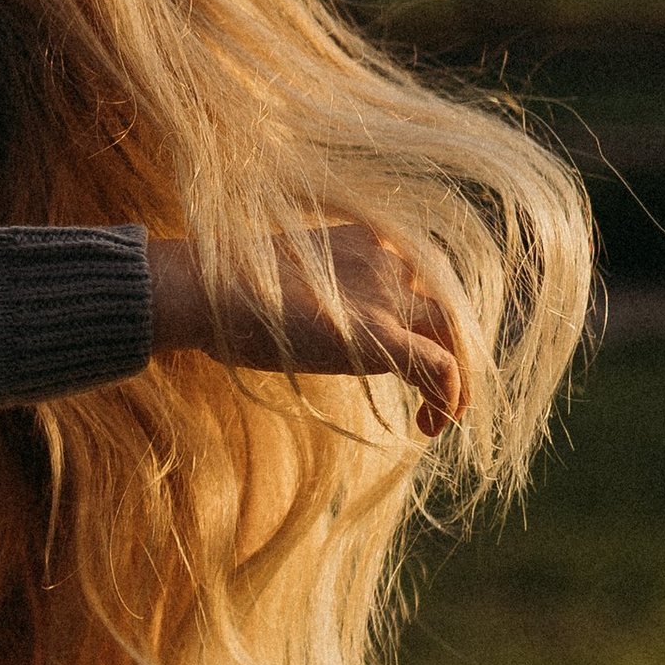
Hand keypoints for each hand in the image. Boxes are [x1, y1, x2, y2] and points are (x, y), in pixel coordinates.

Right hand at [148, 227, 466, 437]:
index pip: (419, 277)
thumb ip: (319, 295)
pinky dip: (450, 395)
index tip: (410, 355)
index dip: (425, 319)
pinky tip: (433, 422)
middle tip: (437, 392)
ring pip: (454, 331)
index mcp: (366, 241)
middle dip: (450, 348)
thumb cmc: (228, 291)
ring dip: (457, 377)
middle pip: (446, 302)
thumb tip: (308, 323)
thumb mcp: (287, 283)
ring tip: (441, 418)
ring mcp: (386, 295)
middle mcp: (387, 260)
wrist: (207, 289)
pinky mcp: (380, 335)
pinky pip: (441, 365)